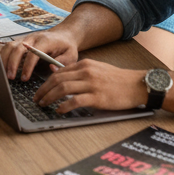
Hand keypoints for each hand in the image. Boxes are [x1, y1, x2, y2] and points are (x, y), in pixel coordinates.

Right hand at [1, 29, 79, 80]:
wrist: (63, 35)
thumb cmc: (67, 47)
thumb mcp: (71, 55)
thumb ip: (63, 62)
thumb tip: (51, 69)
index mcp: (45, 41)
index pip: (33, 53)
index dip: (27, 66)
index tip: (25, 78)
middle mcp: (33, 38)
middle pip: (18, 48)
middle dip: (12, 63)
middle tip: (10, 77)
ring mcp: (25, 38)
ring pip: (10, 45)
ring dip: (5, 59)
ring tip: (4, 74)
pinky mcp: (21, 41)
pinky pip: (9, 46)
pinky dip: (3, 56)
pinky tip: (2, 66)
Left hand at [32, 58, 149, 113]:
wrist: (137, 85)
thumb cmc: (117, 79)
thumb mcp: (97, 69)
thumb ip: (79, 71)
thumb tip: (57, 73)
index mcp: (84, 64)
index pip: (59, 72)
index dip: (46, 81)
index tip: (40, 90)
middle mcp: (86, 72)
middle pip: (57, 79)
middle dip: (43, 89)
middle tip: (36, 98)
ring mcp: (91, 84)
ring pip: (63, 88)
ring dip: (49, 97)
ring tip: (43, 104)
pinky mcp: (97, 97)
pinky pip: (75, 100)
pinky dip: (64, 105)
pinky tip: (59, 110)